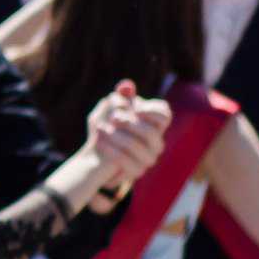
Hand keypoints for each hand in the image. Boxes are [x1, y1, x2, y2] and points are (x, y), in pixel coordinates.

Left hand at [84, 81, 171, 195]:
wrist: (94, 156)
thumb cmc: (105, 128)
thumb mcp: (107, 110)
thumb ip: (119, 98)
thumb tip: (126, 86)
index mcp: (152, 123)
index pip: (164, 115)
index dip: (153, 111)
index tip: (136, 109)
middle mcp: (155, 142)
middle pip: (151, 132)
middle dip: (130, 123)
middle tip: (113, 117)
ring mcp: (148, 158)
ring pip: (137, 147)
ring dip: (117, 136)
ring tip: (100, 129)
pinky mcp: (136, 172)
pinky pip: (127, 162)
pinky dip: (111, 150)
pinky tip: (99, 143)